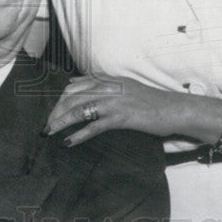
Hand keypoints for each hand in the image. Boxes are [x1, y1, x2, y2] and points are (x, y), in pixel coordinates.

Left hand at [44, 76, 185, 146]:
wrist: (174, 109)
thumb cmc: (151, 101)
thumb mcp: (124, 86)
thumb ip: (101, 84)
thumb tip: (74, 83)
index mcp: (108, 80)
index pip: (74, 86)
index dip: (59, 99)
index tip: (52, 112)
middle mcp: (108, 87)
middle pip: (72, 97)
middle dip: (55, 112)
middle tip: (47, 126)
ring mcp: (114, 101)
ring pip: (79, 110)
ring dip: (61, 122)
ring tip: (49, 133)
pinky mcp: (122, 117)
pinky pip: (94, 126)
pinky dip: (78, 134)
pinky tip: (68, 142)